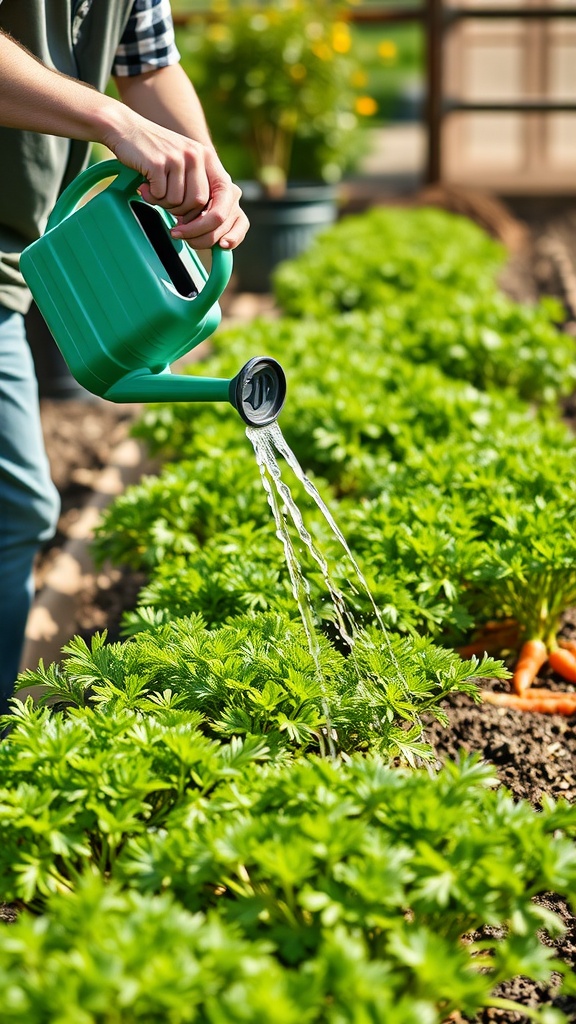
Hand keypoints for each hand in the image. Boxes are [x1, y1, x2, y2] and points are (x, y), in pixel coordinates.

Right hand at [107, 115, 247, 249]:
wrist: (125, 129)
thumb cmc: (154, 155)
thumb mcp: (184, 164)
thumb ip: (199, 186)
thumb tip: (207, 225)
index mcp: (208, 158)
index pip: (225, 196)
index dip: (217, 221)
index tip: (206, 237)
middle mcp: (197, 155)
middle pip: (199, 204)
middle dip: (185, 218)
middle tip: (171, 217)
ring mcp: (178, 157)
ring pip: (179, 202)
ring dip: (165, 205)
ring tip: (155, 191)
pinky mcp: (159, 162)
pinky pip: (161, 196)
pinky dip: (151, 197)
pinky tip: (144, 185)